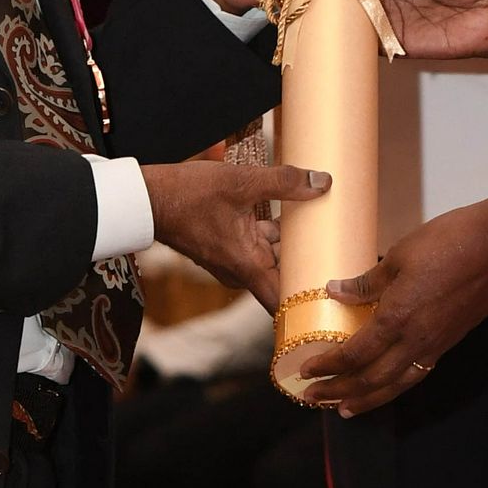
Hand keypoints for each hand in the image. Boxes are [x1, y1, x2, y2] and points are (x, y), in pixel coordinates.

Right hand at [142, 156, 328, 309]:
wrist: (146, 198)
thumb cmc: (187, 196)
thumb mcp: (242, 182)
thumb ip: (284, 182)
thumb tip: (322, 182)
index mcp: (247, 265)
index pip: (282, 304)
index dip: (308, 305)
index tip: (333, 299)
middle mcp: (240, 270)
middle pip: (283, 276)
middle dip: (309, 264)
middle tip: (341, 249)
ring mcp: (232, 260)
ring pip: (272, 258)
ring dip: (293, 245)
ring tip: (325, 224)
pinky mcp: (226, 247)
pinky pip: (259, 246)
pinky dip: (275, 236)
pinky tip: (294, 213)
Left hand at [294, 194, 487, 412]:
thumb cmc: (450, 242)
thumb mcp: (400, 255)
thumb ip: (367, 281)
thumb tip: (336, 291)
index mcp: (397, 318)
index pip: (354, 354)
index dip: (328, 366)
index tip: (305, 371)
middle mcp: (415, 341)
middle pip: (372, 380)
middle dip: (340, 392)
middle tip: (314, 398)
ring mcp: (436, 345)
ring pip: (396, 385)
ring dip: (367, 400)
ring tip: (345, 410)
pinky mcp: (451, 341)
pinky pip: (417, 374)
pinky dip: (395, 386)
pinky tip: (387, 386)